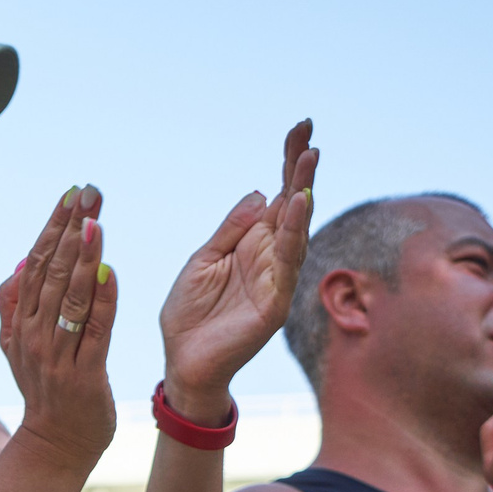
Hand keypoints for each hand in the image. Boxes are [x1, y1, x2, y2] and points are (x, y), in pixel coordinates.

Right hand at [0, 186, 117, 468]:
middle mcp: (34, 335)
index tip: (71, 194)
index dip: (52, 227)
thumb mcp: (17, 347)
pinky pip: (95, 331)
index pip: (36, 264)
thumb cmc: (46, 391)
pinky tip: (110, 271)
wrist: (56, 446)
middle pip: (51, 272)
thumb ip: (13, 306)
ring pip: (69, 297)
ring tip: (95, 221)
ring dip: (83, 257)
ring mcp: (57, 356)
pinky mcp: (84, 375)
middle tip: (87, 192)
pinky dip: (102, 301)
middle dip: (69, 229)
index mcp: (20, 323)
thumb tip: (21, 261)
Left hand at [153, 120, 317, 420]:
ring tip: (308, 163)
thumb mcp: (203, 260)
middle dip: (301, 172)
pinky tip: (297, 208)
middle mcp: (270, 258)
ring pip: (295, 232)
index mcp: (252, 243)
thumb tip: (261, 192)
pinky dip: (292, 235)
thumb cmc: (190, 315)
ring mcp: (275, 280)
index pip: (276, 196)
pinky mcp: (274, 304)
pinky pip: (286, 265)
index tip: (300, 128)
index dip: (287, 163)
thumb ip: (231, 229)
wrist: (182, 362)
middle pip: (293, 208)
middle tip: (309, 139)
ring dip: (302, 197)